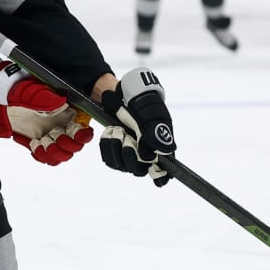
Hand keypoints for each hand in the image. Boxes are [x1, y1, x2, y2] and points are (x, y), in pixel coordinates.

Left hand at [0, 63, 94, 165]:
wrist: (3, 102)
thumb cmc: (22, 94)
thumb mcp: (35, 93)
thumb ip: (49, 99)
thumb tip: (62, 103)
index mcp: (68, 114)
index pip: (84, 130)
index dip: (82, 135)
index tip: (73, 133)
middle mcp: (63, 127)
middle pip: (75, 147)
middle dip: (66, 145)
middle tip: (53, 137)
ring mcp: (52, 137)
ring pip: (62, 155)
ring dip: (54, 152)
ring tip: (42, 142)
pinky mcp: (41, 144)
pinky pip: (47, 158)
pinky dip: (41, 154)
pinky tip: (34, 145)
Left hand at [97, 67, 175, 185]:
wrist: (124, 94)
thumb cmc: (142, 104)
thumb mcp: (150, 116)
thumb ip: (155, 134)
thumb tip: (155, 155)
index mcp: (161, 147)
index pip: (163, 172)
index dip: (158, 175)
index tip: (152, 168)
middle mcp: (146, 155)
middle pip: (138, 170)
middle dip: (129, 154)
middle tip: (125, 135)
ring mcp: (130, 154)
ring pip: (121, 165)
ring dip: (116, 147)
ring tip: (116, 129)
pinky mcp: (116, 152)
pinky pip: (109, 159)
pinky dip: (107, 145)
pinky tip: (109, 132)